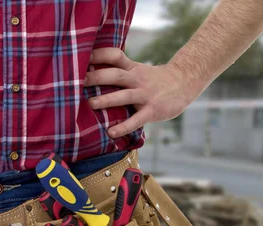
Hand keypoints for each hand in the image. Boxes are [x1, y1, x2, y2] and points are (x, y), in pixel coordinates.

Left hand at [84, 48, 199, 138]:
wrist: (185, 83)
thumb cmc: (153, 80)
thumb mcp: (137, 71)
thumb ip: (118, 71)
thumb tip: (89, 73)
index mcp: (132, 68)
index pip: (115, 56)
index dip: (99, 55)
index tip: (82, 56)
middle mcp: (137, 79)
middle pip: (115, 75)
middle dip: (97, 77)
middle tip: (78, 81)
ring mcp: (145, 95)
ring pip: (124, 96)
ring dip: (107, 100)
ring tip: (91, 104)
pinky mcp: (152, 111)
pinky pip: (136, 120)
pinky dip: (123, 127)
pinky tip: (111, 132)